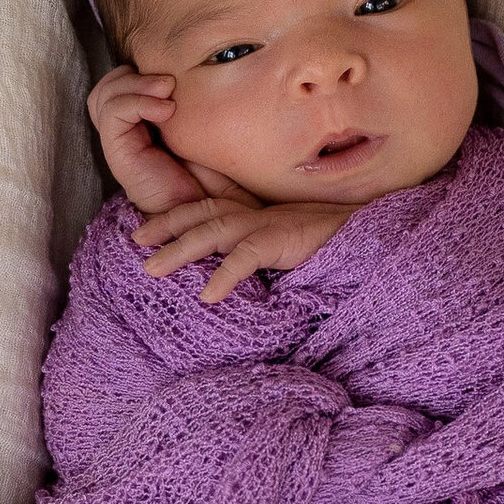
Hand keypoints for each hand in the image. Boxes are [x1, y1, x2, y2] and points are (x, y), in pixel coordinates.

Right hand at [88, 64, 205, 211]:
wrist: (209, 211)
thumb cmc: (214, 173)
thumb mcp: (202, 127)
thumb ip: (191, 99)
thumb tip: (198, 64)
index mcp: (143, 121)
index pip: (121, 80)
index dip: (140, 69)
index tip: (176, 74)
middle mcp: (127, 131)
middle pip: (108, 85)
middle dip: (134, 73)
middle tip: (169, 81)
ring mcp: (121, 143)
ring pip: (103, 96)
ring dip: (135, 84)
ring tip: (166, 91)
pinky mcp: (120, 154)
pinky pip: (113, 115)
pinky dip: (137, 103)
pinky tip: (165, 110)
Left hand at [136, 188, 350, 302]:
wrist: (368, 237)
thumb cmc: (329, 246)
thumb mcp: (285, 247)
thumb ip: (257, 253)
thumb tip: (225, 280)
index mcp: (256, 215)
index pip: (207, 208)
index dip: (174, 216)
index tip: (143, 233)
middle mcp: (258, 214)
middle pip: (202, 214)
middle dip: (166, 226)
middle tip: (135, 245)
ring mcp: (270, 225)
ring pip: (215, 230)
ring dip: (180, 249)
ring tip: (152, 268)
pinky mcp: (284, 240)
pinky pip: (247, 256)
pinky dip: (226, 274)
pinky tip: (208, 296)